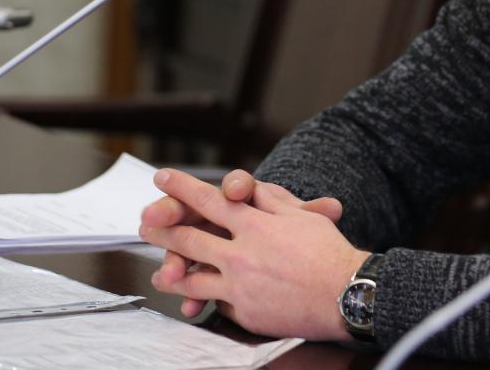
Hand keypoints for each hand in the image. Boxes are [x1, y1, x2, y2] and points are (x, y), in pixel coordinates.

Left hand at [140, 168, 367, 338]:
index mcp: (254, 224)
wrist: (344, 294)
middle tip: (145, 222)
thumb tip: (250, 192)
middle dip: (162, 227)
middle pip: (189, 237)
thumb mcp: (301, 216)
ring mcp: (239, 286)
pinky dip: (207, 299)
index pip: (208, 200)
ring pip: (192, 279)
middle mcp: (241, 254)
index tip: (162, 177)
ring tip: (161, 269)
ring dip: (172, 270)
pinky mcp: (244, 312)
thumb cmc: (328, 252)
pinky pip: (218, 302)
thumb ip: (270, 202)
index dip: (181, 187)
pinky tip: (196, 299)